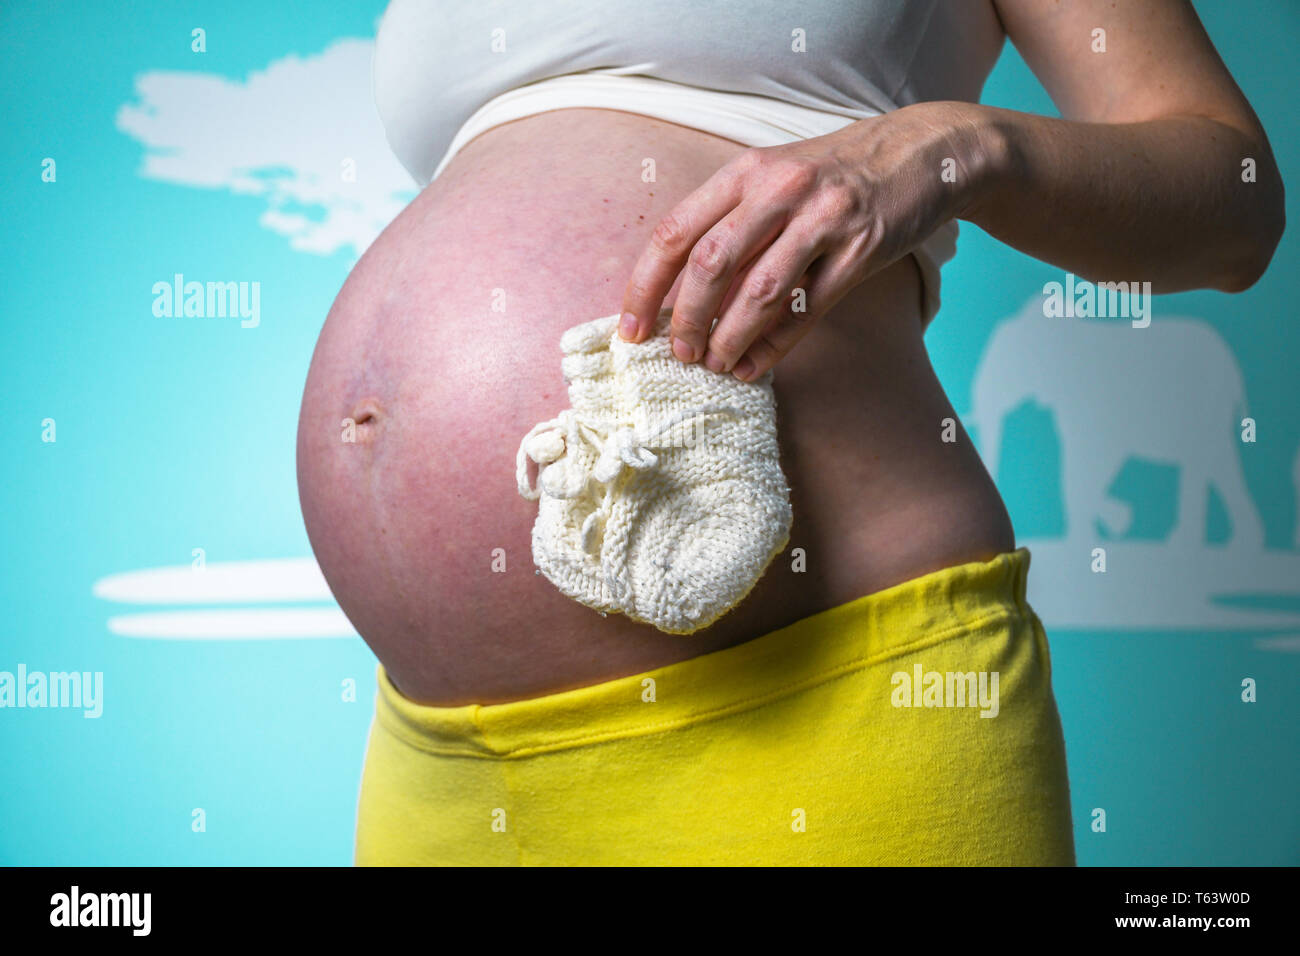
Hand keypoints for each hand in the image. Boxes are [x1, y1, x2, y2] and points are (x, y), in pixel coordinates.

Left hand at [618, 101, 988, 379]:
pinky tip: (757, 366)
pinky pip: (810, 307)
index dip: (646, 286)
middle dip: (687, 320)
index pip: (675, 233)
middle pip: (711, 264)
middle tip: (680, 355)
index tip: (631, 330)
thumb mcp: (775, 178)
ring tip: (717, 365)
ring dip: (731, 338)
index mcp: (745, 172)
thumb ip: (731, 224)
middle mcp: (779, 189)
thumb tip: (682, 295)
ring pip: (759, 290)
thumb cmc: (836, 173)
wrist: (922, 150)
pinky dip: (778, 344)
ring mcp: (823, 217)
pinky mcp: (862, 246)